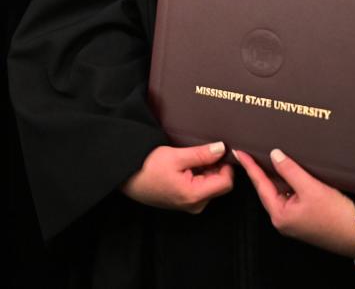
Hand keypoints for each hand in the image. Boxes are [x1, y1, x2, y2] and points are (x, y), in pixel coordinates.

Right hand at [120, 141, 234, 212]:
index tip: (222, 151)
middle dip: (215, 167)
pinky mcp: (185, 202)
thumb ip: (201, 154)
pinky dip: (198, 176)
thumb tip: (221, 149)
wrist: (127, 178)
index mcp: (194, 195)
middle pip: (219, 184)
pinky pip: (201, 188)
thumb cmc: (147, 167)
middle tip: (202, 152)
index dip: (226, 165)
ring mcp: (190, 205)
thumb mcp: (175, 156)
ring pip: (210, 185)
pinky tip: (185, 167)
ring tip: (189, 159)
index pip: (226, 182)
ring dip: (206, 171)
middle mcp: (195, 205)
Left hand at [232, 148, 354, 257]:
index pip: (260, 185)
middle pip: (270, 187)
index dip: (250, 167)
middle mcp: (286, 218)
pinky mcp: (311, 214)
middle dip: (264, 169)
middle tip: (253, 149)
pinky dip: (294, 180)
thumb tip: (275, 155)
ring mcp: (298, 217)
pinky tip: (294, 166)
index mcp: (280, 215)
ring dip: (280, 173)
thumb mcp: (311, 189)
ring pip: (284, 190)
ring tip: (271, 153)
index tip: (239, 152)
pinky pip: (296, 193)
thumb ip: (290, 171)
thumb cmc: (337, 215)